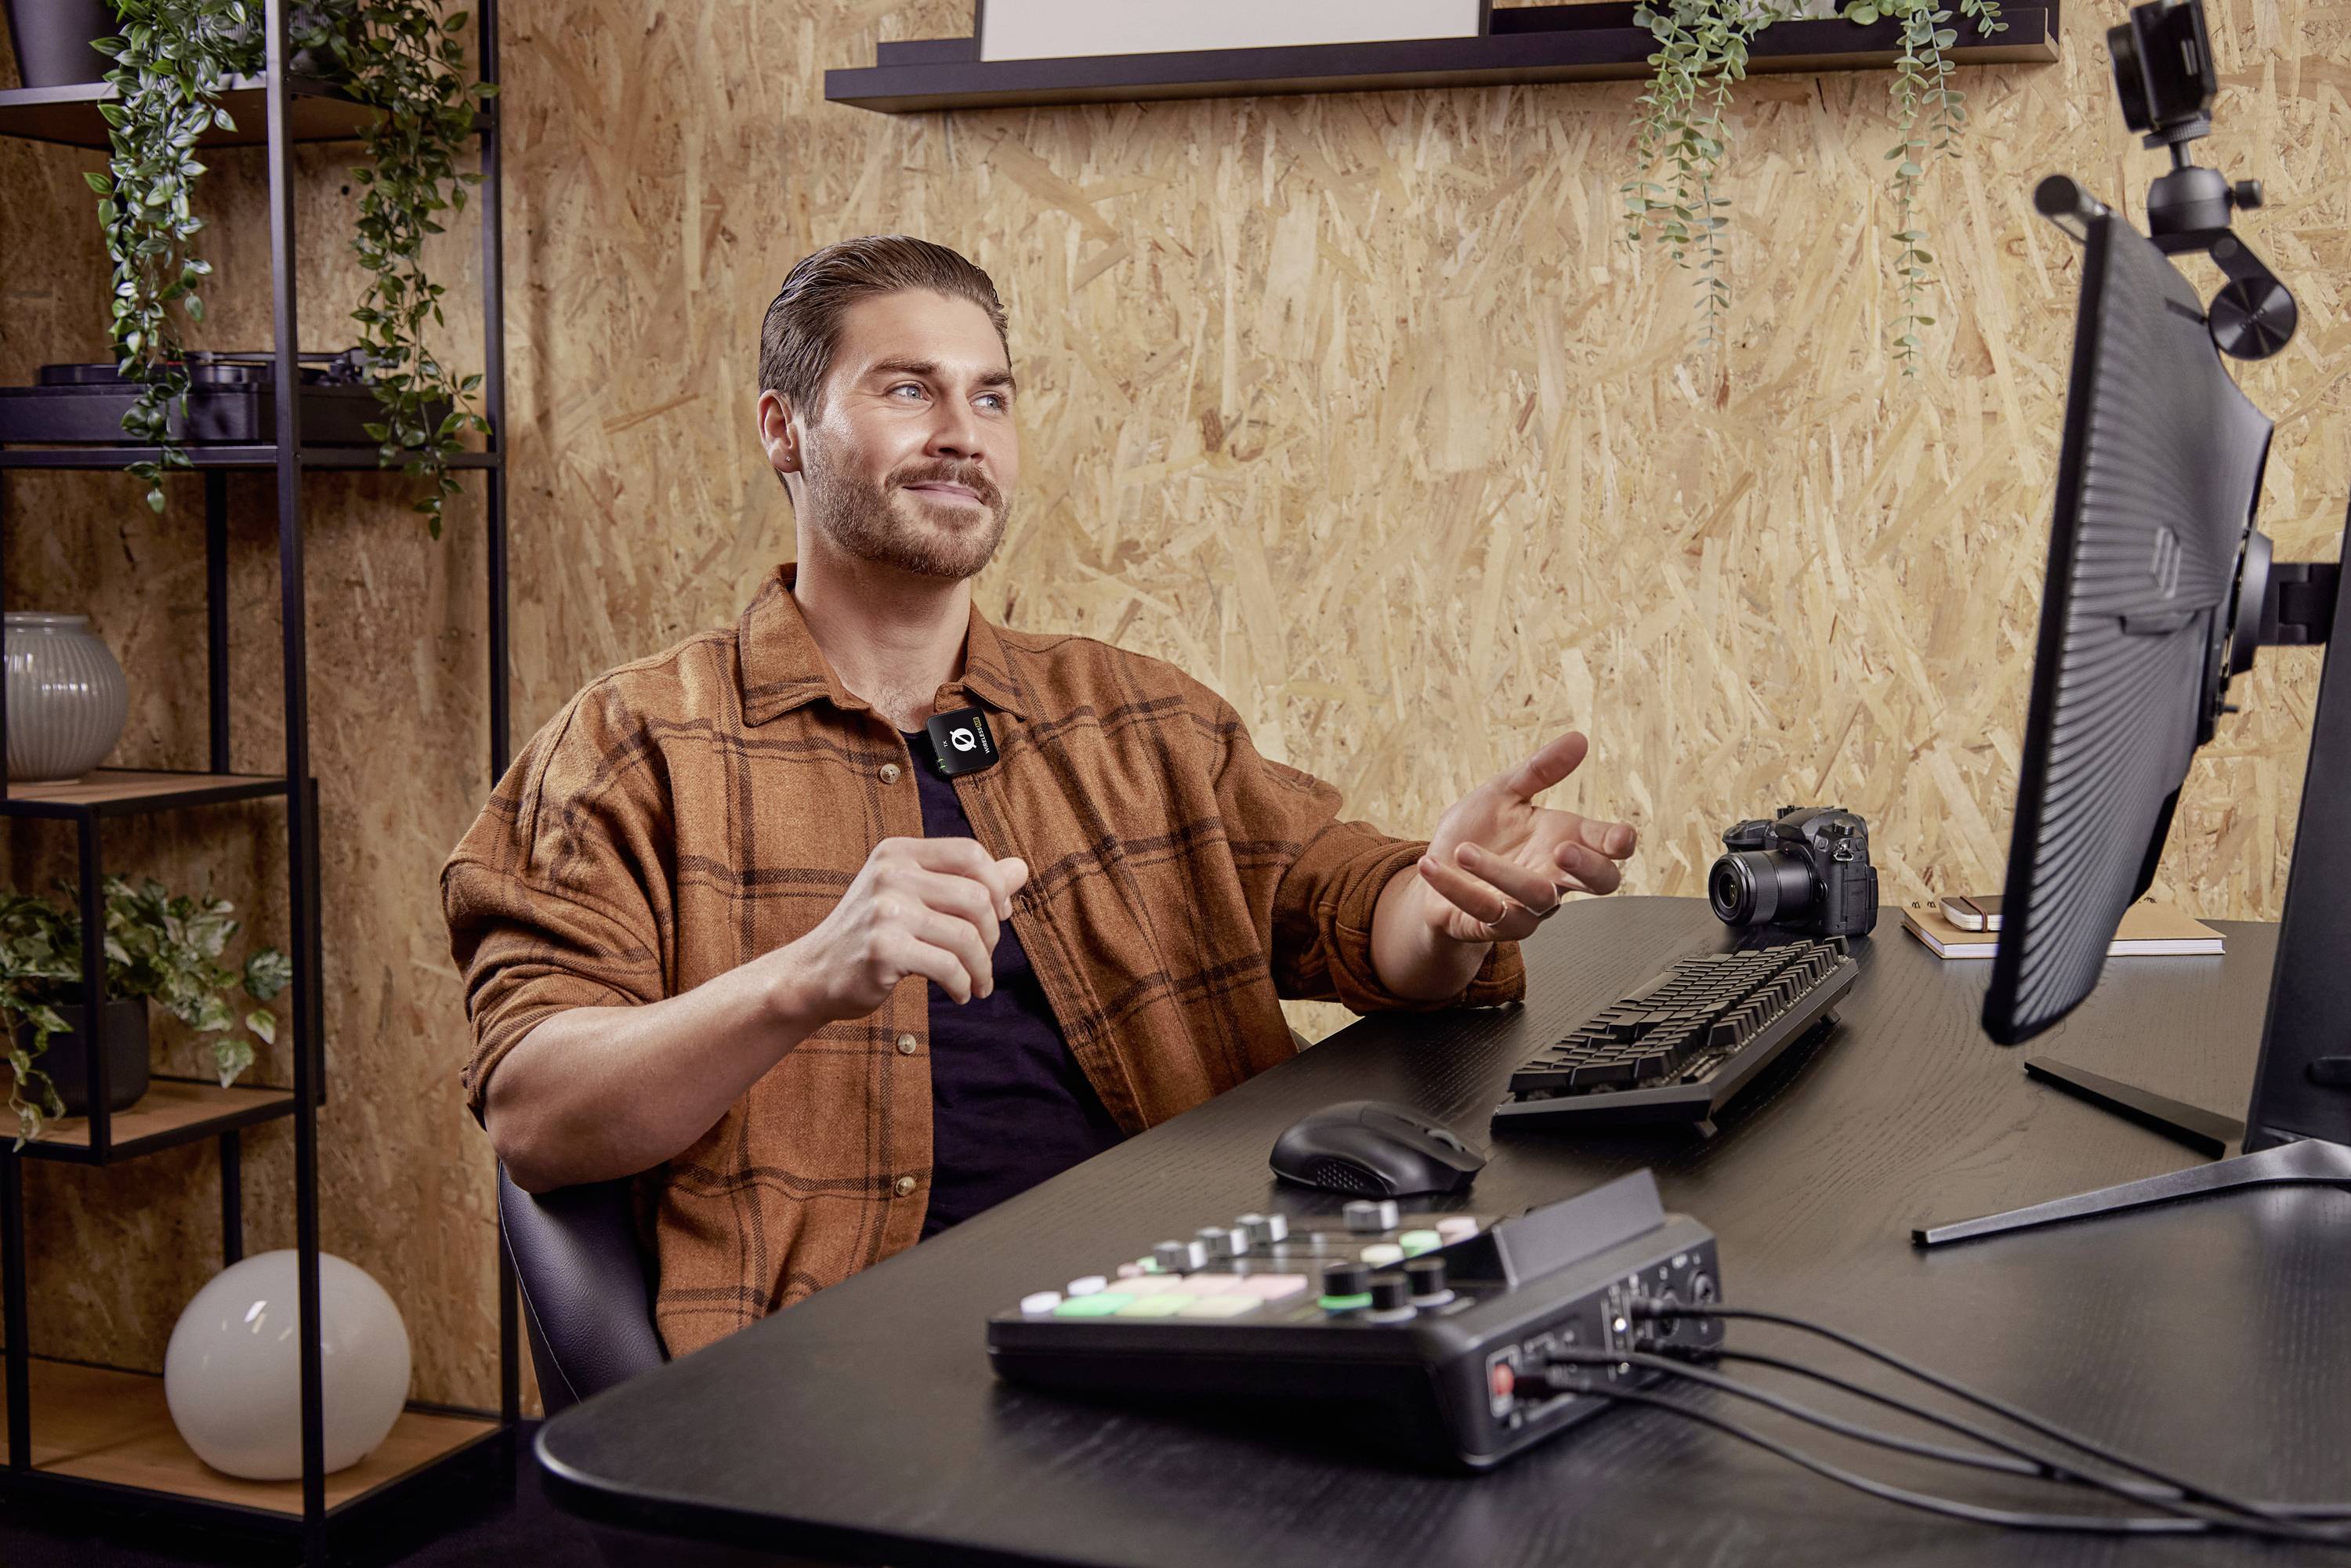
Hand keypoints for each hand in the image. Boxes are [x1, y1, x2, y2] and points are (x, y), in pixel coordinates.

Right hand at [773, 838, 1029, 1019]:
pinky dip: (963, 985)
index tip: (1001, 915)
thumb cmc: (872, 934)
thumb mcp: (914, 896)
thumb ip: (967, 881)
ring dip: (982, 968)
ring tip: (977, 984)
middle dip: (992, 935)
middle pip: (977, 897)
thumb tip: (1022, 868)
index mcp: (899, 852)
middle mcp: (891, 874)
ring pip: (967, 936)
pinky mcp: (883, 949)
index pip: (970, 853)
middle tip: (984, 958)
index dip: (997, 885)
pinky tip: (959, 993)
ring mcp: (884, 910)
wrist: (814, 973)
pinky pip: (948, 967)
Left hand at [1409, 732, 1635, 944]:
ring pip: (1536, 898)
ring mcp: (1525, 906)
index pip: (1607, 848)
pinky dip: (1456, 888)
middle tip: (1563, 849)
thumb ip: (1539, 770)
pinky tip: (1431, 864)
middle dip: (1587, 868)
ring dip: (1502, 874)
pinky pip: (1483, 913)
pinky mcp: (1489, 924)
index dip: (1618, 844)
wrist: (1437, 869)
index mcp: (1564, 840)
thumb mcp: (1504, 792)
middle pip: (1597, 883)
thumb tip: (1578, 739)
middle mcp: (1553, 877)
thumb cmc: (1479, 831)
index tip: (1621, 837)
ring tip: (1464, 850)